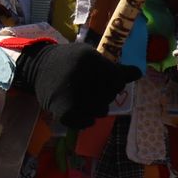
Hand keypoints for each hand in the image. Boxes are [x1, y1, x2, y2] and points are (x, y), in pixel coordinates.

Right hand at [14, 42, 140, 129]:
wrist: (38, 66)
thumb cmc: (70, 60)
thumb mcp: (91, 56)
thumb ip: (113, 67)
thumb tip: (138, 73)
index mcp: (90, 59)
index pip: (119, 78)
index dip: (118, 81)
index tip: (111, 80)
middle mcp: (80, 75)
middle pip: (110, 95)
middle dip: (107, 94)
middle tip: (92, 88)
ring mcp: (71, 94)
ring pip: (100, 110)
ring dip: (97, 108)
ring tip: (86, 99)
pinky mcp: (63, 110)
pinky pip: (84, 122)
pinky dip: (85, 120)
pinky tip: (82, 112)